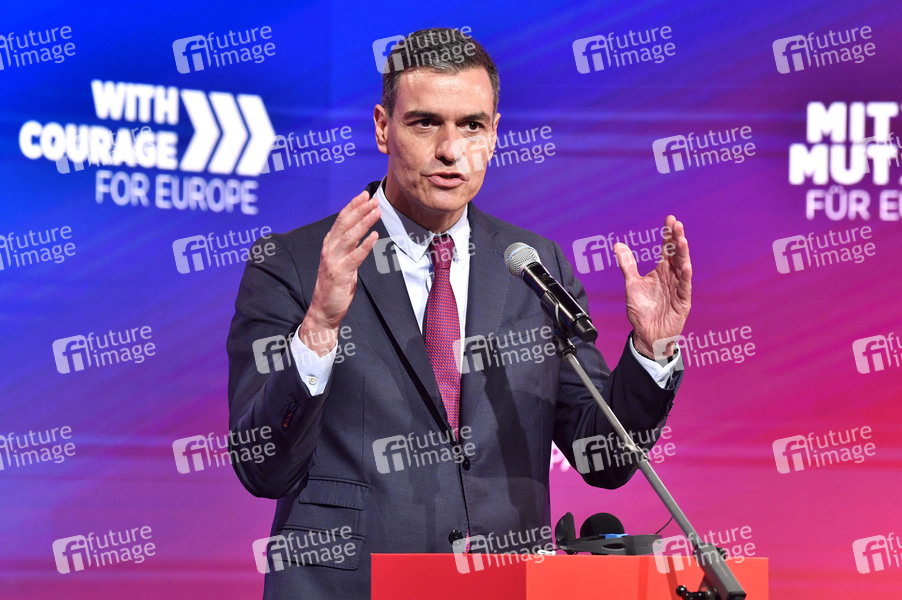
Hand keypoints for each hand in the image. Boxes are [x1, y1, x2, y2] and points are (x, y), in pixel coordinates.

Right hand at [299, 191, 379, 355]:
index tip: (365, 195)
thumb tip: (361, 232)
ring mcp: (334, 261)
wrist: (323, 310)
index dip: (353, 206)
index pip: (341, 220)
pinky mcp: (341, 274)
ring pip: (350, 237)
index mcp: (329, 244)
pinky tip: (374, 236)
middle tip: (373, 199)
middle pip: (345, 224)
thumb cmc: (334, 285)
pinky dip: (365, 245)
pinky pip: (355, 257)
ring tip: (376, 211)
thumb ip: (348, 247)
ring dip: (364, 222)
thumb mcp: (340, 261)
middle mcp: (330, 249)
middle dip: (360, 210)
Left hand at [614, 215, 691, 358]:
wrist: (646, 334)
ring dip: (683, 254)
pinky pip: (685, 287)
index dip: (668, 235)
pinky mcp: (682, 302)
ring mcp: (678, 288)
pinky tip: (686, 265)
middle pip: (676, 254)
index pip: (666, 249)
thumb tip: (618, 245)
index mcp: (661, 271)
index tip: (670, 219)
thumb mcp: (631, 284)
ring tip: (682, 239)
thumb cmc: (641, 310)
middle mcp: (672, 277)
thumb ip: (627, 264)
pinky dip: (685, 276)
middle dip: (677, 239)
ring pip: (683, 267)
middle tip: (676, 224)